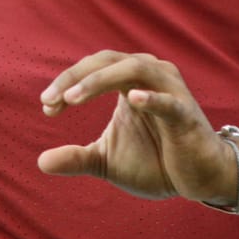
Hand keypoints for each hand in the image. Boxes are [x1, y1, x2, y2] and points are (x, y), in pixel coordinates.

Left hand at [36, 50, 238, 208]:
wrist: (198, 178)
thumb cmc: (155, 161)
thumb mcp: (107, 161)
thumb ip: (77, 157)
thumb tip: (40, 161)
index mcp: (129, 80)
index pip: (93, 67)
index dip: (67, 81)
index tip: (45, 105)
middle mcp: (149, 74)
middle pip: (108, 60)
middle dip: (76, 76)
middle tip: (51, 98)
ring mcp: (170, 90)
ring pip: (134, 69)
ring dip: (100, 80)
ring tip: (74, 98)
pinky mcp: (186, 113)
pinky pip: (168, 101)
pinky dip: (151, 98)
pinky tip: (132, 99)